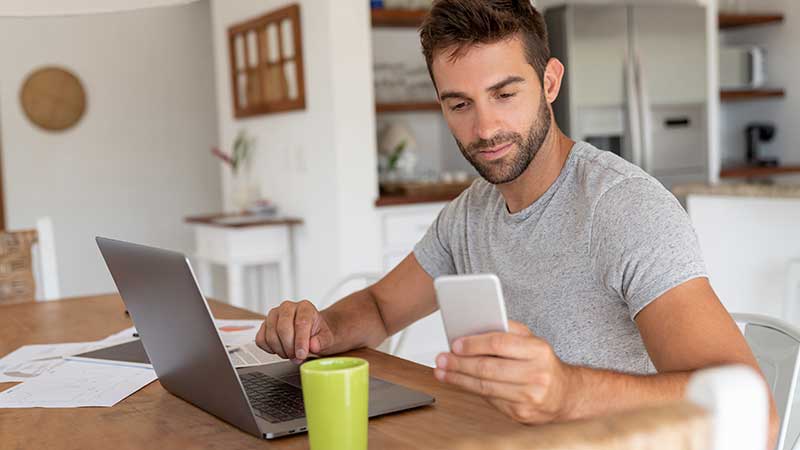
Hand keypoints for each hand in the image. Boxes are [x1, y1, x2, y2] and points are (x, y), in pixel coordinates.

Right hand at [256, 300, 334, 363]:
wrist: (312, 332)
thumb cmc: (318, 333)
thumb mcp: (327, 338)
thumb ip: (322, 341)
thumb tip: (313, 345)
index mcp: (305, 307)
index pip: (300, 323)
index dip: (300, 341)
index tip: (302, 354)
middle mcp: (287, 308)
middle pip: (283, 328)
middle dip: (290, 348)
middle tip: (297, 358)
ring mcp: (273, 315)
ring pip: (271, 336)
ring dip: (281, 351)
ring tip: (291, 354)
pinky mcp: (264, 326)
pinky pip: (261, 340)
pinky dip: (270, 350)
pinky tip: (281, 349)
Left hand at [433, 320, 577, 423]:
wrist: (565, 394)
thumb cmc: (542, 363)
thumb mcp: (532, 340)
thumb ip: (507, 331)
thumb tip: (474, 327)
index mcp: (538, 350)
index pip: (499, 343)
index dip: (474, 343)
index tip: (455, 344)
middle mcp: (537, 374)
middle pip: (488, 368)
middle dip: (459, 363)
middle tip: (441, 359)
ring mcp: (530, 397)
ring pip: (485, 387)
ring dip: (459, 379)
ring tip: (443, 372)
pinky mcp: (522, 414)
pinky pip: (491, 400)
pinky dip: (473, 391)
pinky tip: (461, 383)